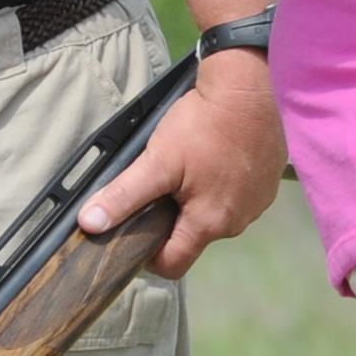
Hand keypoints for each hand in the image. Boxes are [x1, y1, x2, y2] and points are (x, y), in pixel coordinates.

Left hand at [75, 51, 283, 275]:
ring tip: (181, 170)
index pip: (173, 264)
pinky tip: (207, 161)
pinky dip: (216, 187)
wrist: (250, 91)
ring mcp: (255, 205)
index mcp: (210, 224)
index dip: (147, 256)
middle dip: (168, 221)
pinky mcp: (265, 185)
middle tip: (152, 190)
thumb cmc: (204, 126)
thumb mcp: (157, 161)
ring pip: (212, 217)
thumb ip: (124, 195)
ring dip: (193, 202)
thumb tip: (90, 224)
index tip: (131, 235)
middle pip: (192, 239)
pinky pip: (232, 198)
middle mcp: (237, 223)